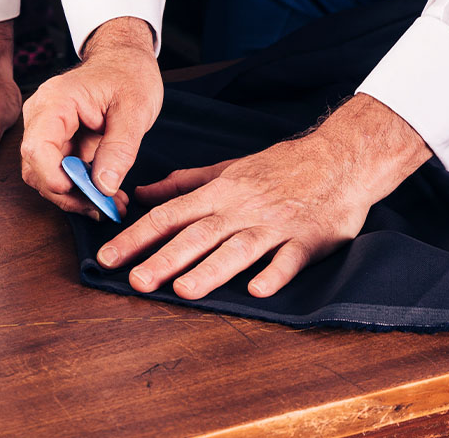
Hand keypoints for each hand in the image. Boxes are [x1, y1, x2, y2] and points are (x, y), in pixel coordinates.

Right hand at [20, 17, 160, 220]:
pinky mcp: (58, 142)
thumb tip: (103, 186)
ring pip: (47, 177)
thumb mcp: (135, 109)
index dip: (53, 176)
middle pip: (38, 169)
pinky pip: (61, 173)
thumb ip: (119, 148)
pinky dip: (81, 188)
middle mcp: (42, 117)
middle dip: (70, 195)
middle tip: (106, 207)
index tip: (81, 194)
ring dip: (76, 196)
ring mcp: (47, 130)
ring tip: (111, 203)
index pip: (37, 147)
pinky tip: (106, 194)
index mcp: (56, 101)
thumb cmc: (129, 75)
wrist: (125, 61)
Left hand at [96, 94, 431, 298]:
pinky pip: (289, 259)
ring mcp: (275, 225)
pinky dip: (274, 273)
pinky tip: (256, 290)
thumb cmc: (282, 166)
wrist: (340, 157)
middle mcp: (242, 209)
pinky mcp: (308, 239)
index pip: (169, 215)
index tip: (108, 257)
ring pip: (238, 249)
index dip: (137, 237)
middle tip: (136, 281)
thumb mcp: (229, 168)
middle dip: (165, 259)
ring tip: (183, 291)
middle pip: (197, 235)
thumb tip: (143, 193)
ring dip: (211, 270)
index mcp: (220, 192)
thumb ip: (184, 184)